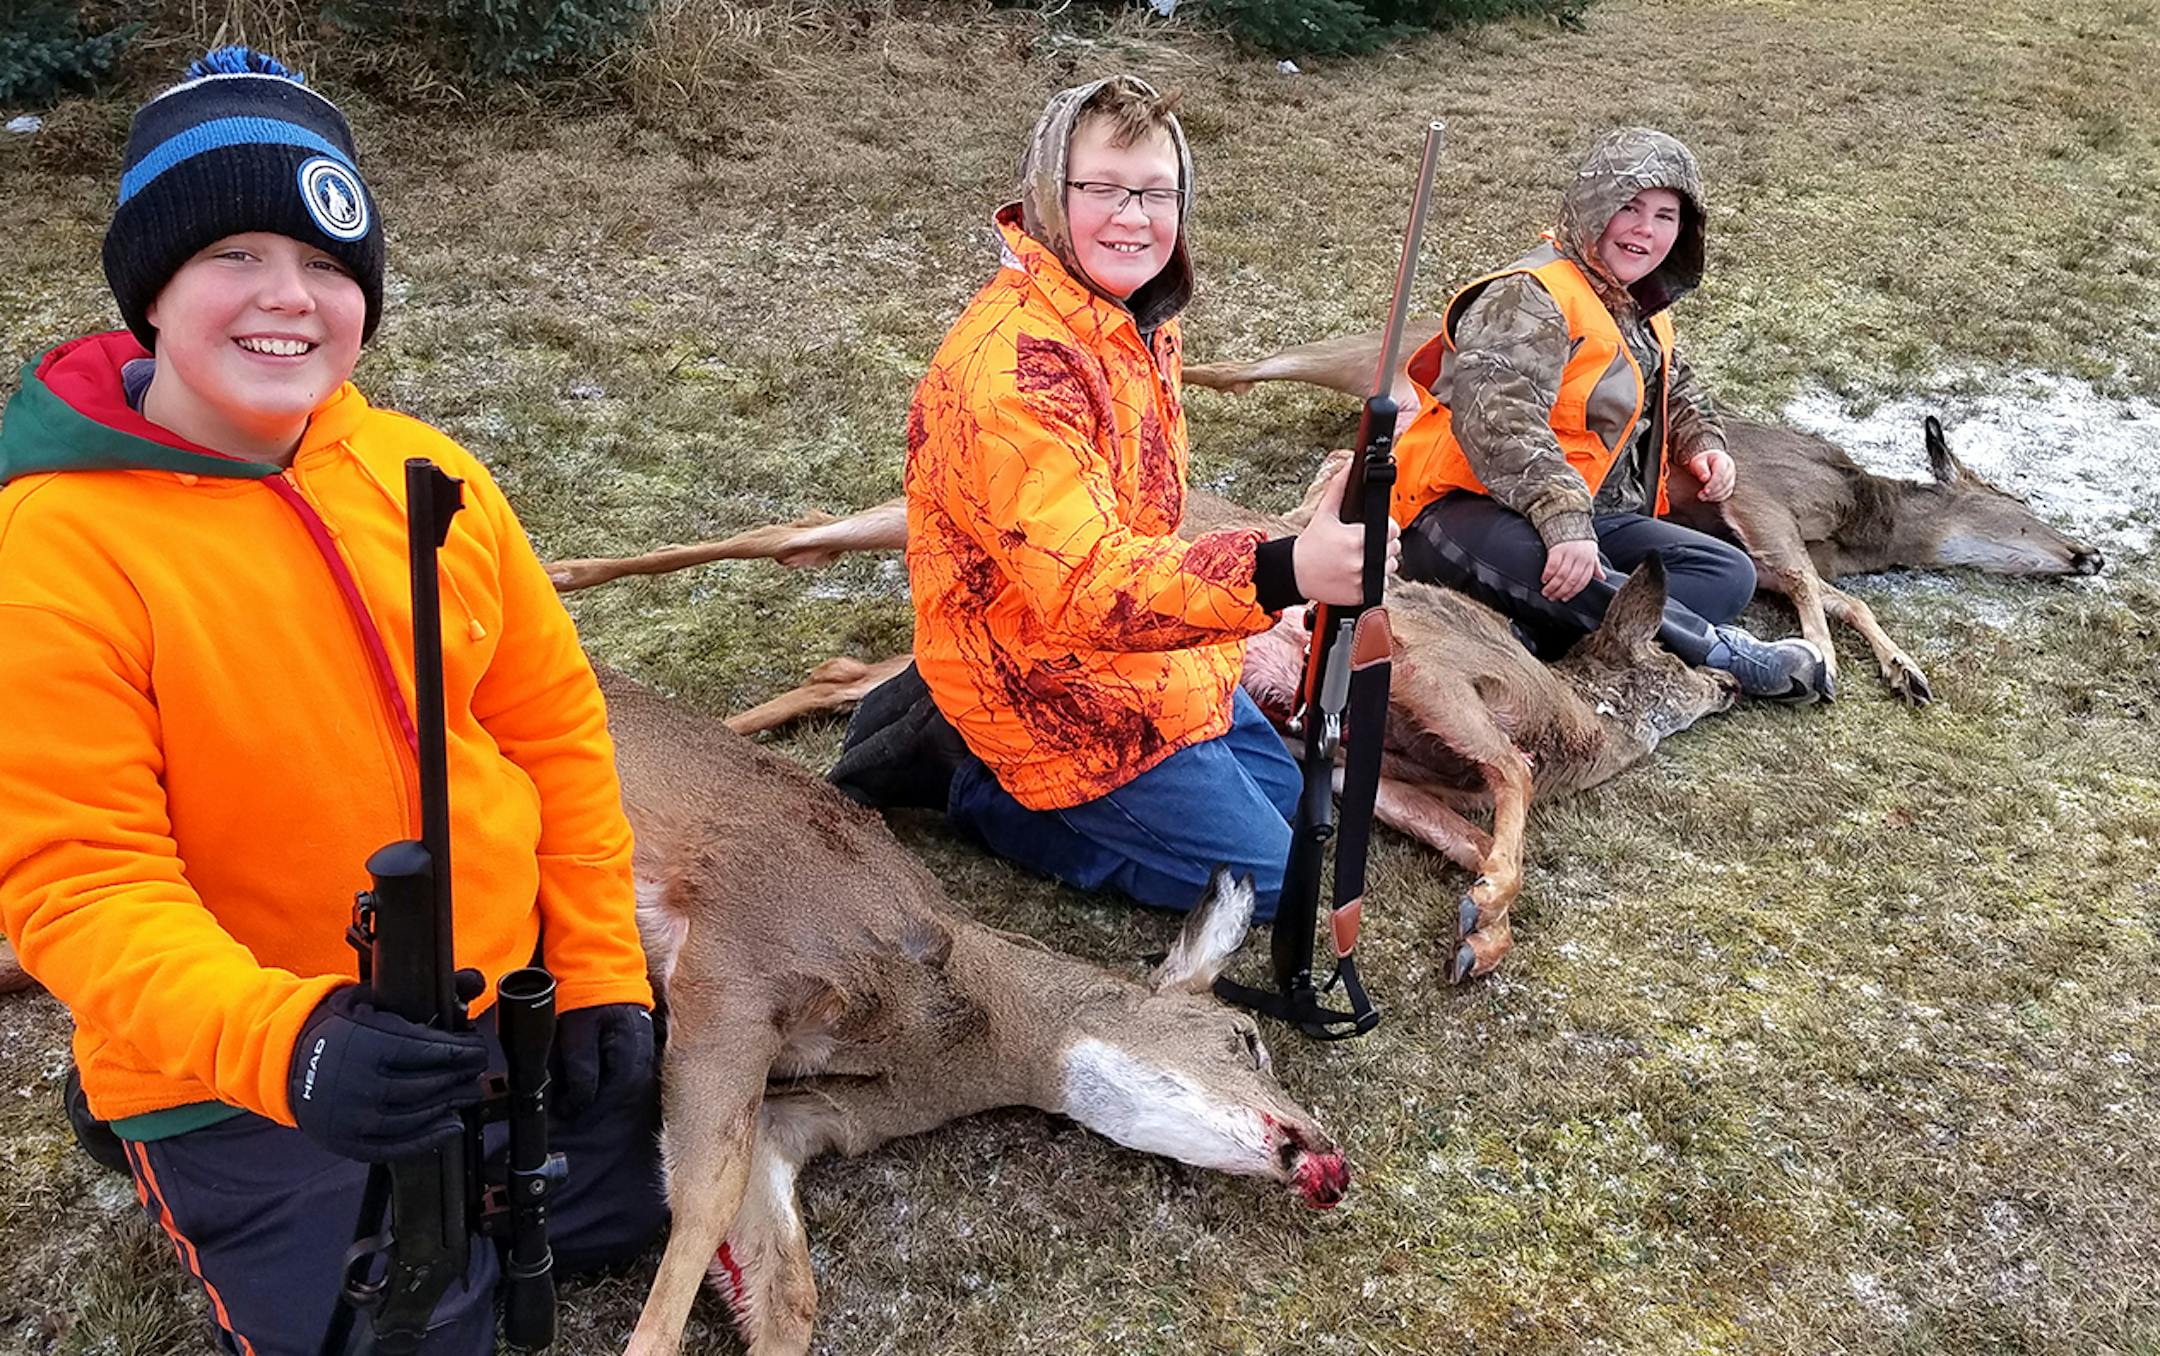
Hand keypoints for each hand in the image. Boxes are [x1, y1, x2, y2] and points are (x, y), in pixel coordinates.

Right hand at [288, 985, 487, 1161]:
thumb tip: (476, 981)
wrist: (287, 1060)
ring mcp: (354, 1117)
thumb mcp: (375, 999)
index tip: (476, 1049)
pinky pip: (396, 1146)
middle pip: (429, 1085)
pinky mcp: (348, 1142)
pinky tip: (450, 1126)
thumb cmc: (338, 1028)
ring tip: (467, 1094)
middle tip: (476, 1071)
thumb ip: (428, 990)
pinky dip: (429, 1139)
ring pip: (417, 1116)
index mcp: (369, 1044)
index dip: (462, 1051)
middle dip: (461, 1077)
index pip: (432, 1051)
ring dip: (449, 1105)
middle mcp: (361, 1084)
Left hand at [551, 1003, 654, 1120]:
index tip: (567, 1115)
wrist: (601, 966)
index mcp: (630, 1049)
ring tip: (578, 1102)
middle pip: (622, 1092)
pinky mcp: (636, 1042)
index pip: (613, 1092)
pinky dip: (608, 1082)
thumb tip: (577, 1101)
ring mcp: (642, 1046)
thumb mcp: (577, 1032)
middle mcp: (642, 1051)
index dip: (588, 1108)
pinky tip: (594, 1084)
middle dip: (596, 1107)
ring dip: (602, 1096)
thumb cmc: (588, 996)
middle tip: (571, 1114)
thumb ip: (580, 1067)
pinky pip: (625, 1072)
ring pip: (625, 1084)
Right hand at [1291, 461, 1402, 605]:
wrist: (1296, 573)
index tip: (1375, 529)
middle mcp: (1360, 561)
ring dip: (1381, 563)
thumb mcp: (1325, 513)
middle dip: (1383, 544)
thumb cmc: (1311, 543)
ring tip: (1362, 559)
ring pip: (1390, 568)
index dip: (1386, 528)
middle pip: (1393, 549)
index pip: (1392, 530)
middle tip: (1365, 544)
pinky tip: (1358, 573)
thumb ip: (1339, 487)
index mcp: (1355, 539)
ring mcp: (1361, 580)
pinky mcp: (1360, 595)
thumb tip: (1350, 463)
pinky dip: (1375, 581)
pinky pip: (1381, 585)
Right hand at [1540, 538, 1601, 600]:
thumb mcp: (1592, 552)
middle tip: (1552, 598)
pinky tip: (1544, 580)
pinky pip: (1552, 565)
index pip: (1582, 582)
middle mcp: (1580, 558)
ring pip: (1561, 575)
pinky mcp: (1557, 549)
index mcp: (1589, 561)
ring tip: (1546, 592)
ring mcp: (1569, 554)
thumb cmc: (1581, 540)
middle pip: (1571, 580)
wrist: (1571, 522)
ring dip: (1553, 586)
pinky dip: (1548, 574)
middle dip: (1561, 591)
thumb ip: (1595, 566)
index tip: (1564, 599)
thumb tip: (1602, 578)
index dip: (1572, 592)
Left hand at [1687, 448, 1735, 501]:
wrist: (1705, 464)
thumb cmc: (1700, 463)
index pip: (1720, 473)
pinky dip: (1718, 497)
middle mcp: (1730, 468)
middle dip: (1713, 491)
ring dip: (1714, 495)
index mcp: (1722, 459)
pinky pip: (1727, 493)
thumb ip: (1700, 469)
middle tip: (1700, 496)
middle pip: (1724, 482)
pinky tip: (1708, 498)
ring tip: (1702, 497)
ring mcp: (1732, 476)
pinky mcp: (1730, 484)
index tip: (1705, 491)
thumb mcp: (1697, 462)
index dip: (1713, 483)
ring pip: (1727, 489)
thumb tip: (1705, 479)